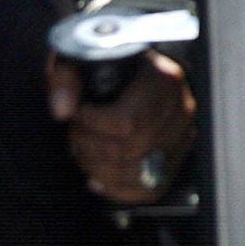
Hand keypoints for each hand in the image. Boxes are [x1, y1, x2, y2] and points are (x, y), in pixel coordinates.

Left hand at [46, 48, 196, 202]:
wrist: (132, 67)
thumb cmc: (106, 62)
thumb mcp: (82, 55)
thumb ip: (66, 77)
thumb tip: (62, 110)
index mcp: (164, 79)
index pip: (128, 121)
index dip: (91, 124)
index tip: (77, 114)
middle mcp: (181, 110)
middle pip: (129, 150)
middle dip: (89, 147)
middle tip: (76, 133)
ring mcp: (181, 137)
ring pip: (135, 173)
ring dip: (97, 168)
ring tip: (84, 150)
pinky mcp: (175, 159)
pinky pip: (147, 189)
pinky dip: (116, 188)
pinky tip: (98, 174)